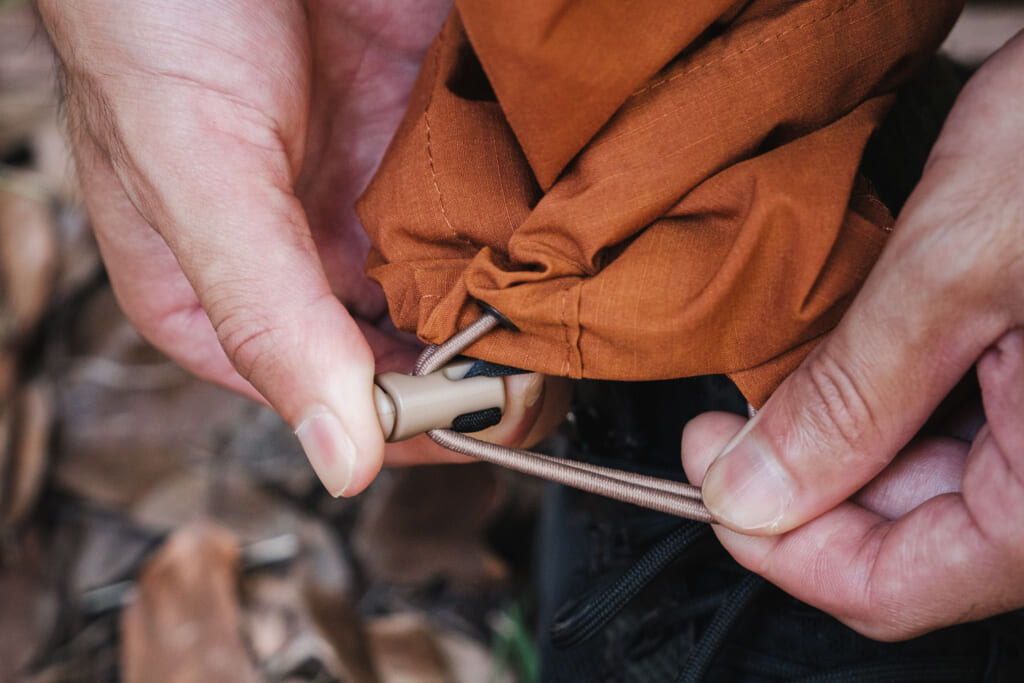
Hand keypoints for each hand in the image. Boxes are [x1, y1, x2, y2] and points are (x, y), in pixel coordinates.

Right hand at [39, 1, 564, 495]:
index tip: (489, 414)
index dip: (415, 417)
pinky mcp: (423, 128)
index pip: (338, 394)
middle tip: (551, 356)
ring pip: (466, 270)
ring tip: (571, 295)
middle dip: (483, 356)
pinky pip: (494, 187)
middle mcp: (312, 255)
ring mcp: (374, 192)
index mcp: (237, 297)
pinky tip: (567, 218)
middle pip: (415, 342)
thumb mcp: (198, 178)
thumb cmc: (154, 20)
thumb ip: (267, 315)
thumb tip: (340, 461)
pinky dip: (534, 206)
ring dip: (519, 287)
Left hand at [682, 30, 1023, 639]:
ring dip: (837, 434)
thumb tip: (751, 494)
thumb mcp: (960, 268)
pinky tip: (850, 350)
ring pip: (918, 479)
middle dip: (799, 479)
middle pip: (900, 537)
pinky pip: (950, 424)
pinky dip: (884, 395)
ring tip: (787, 369)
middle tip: (724, 416)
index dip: (776, 545)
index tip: (706, 477)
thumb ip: (854, 399)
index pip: (890, 587)